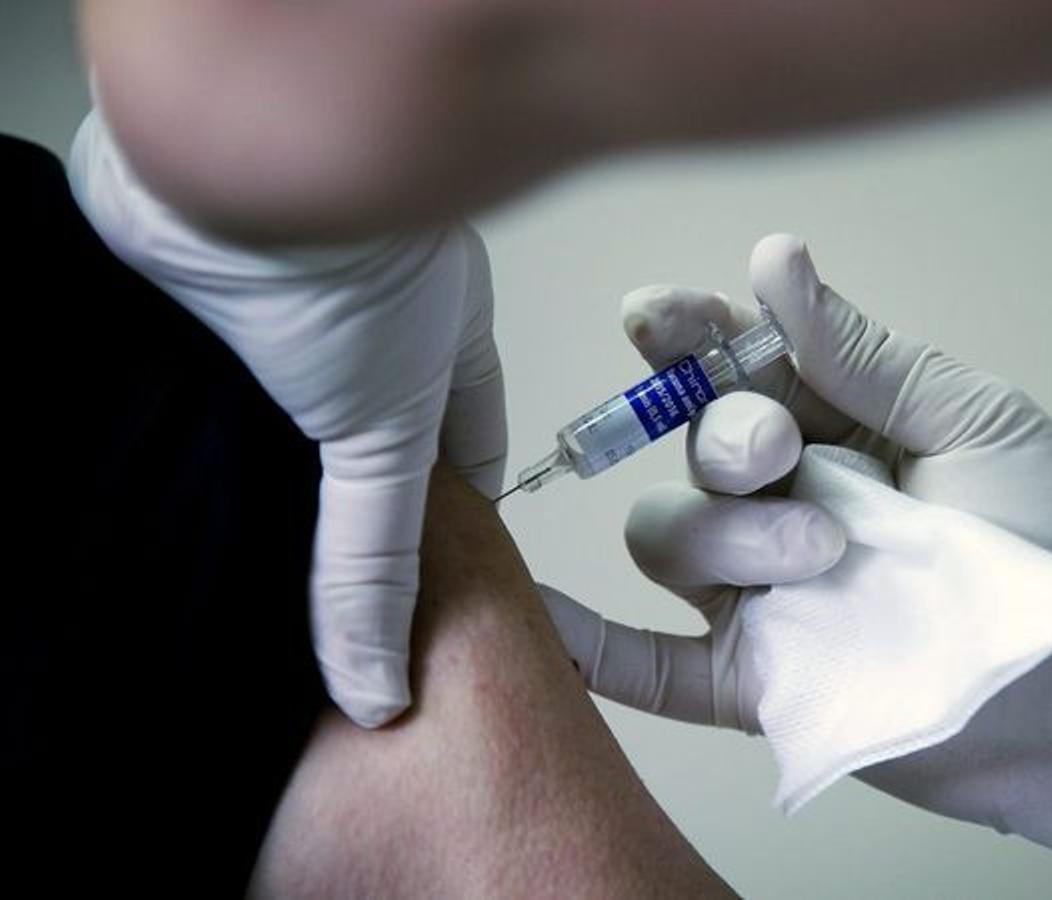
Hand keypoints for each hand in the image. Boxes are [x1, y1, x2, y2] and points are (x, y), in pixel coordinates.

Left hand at [69, 110, 507, 727]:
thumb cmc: (356, 271)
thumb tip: (377, 687)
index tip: (444, 596)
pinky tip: (183, 501)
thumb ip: (375, 563)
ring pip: (276, 429)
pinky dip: (196, 450)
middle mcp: (362, 333)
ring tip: (241, 578)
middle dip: (348, 517)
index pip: (463, 455)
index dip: (458, 525)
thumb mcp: (389, 437)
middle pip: (365, 445)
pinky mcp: (197, 317)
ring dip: (259, 487)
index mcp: (439, 346)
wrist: (233, 166)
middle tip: (325, 614)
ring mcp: (281, 323)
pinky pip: (202, 404)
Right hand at [545, 234, 1051, 893]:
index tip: (652, 316)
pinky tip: (543, 614)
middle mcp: (786, 501)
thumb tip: (772, 260)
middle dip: (726, 436)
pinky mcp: (759, 680)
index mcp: (838, 424)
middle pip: (694, 448)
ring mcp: (767, 593)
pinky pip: (650, 664)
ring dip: (725, 535)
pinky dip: (588, 643)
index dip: (684, 335)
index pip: (731, 366)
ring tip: (822, 555)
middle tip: (783, 451)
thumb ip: (863, 355)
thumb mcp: (974, 421)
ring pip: (673, 540)